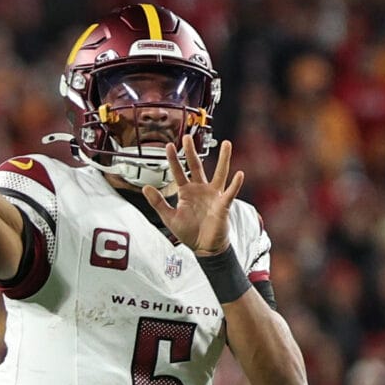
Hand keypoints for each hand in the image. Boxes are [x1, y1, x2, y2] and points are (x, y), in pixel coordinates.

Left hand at [141, 136, 244, 254]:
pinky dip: (235, 184)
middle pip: (196, 166)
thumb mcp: (169, 218)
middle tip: (188, 137)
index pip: (179, 172)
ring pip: (219, 173)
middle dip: (191, 152)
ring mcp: (213, 195)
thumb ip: (158, 202)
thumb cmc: (189, 232)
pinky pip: (230, 193)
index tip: (168, 145)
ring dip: (224, 159)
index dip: (173, 159)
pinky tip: (239, 175)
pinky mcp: (223, 205)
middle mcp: (201, 189)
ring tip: (227, 144)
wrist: (204, 248)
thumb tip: (145, 187)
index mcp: (187, 192)